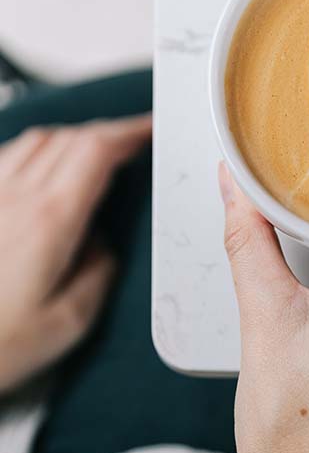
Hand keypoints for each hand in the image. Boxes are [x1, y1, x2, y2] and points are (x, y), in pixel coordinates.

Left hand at [0, 114, 150, 393]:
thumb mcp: (70, 322)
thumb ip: (99, 272)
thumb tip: (103, 243)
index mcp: (49, 222)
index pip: (96, 152)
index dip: (129, 132)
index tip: (150, 130)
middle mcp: (15, 199)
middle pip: (68, 138)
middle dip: (107, 132)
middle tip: (132, 141)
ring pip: (35, 142)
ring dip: (72, 138)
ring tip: (93, 153)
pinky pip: (5, 159)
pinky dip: (35, 152)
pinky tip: (41, 170)